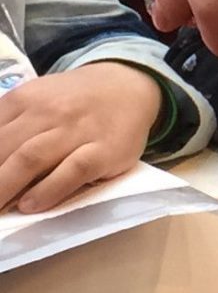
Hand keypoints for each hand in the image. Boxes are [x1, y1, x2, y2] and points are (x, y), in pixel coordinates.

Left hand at [0, 62, 162, 212]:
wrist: (130, 86)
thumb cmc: (74, 102)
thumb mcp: (35, 101)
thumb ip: (5, 126)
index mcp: (24, 99)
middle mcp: (49, 112)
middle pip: (3, 150)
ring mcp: (77, 130)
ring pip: (31, 159)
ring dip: (3, 188)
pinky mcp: (104, 150)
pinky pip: (72, 171)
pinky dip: (48, 190)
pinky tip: (31, 206)